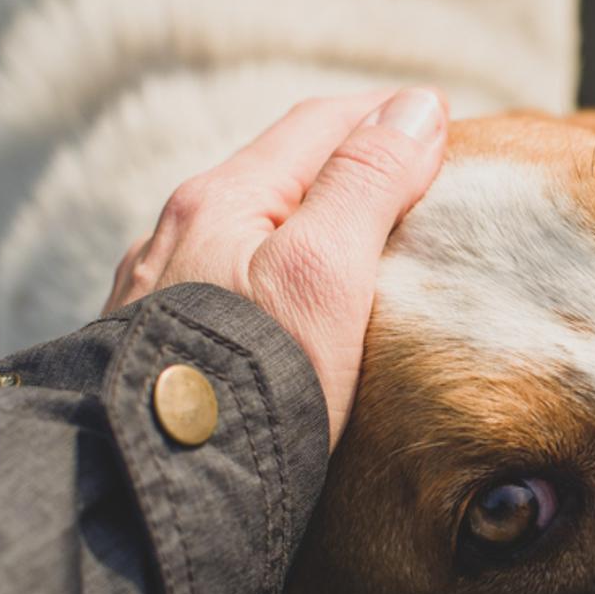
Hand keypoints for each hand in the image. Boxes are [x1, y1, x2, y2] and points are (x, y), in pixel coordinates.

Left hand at [103, 88, 448, 448]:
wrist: (152, 486)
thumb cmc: (249, 379)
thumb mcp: (324, 272)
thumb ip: (367, 183)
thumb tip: (416, 107)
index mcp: (219, 199)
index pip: (318, 125)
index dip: (386, 115)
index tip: (444, 121)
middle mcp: (174, 232)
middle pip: (276, 172)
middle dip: (346, 161)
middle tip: (414, 175)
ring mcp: (153, 289)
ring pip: (243, 228)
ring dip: (304, 218)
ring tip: (357, 240)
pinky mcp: (149, 347)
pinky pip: (220, 281)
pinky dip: (268, 270)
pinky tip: (280, 306)